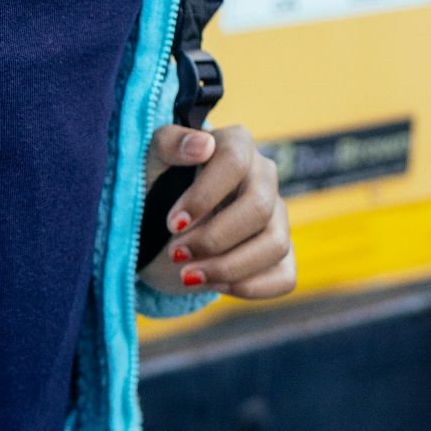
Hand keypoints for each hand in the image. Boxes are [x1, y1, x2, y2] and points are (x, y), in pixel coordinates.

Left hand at [138, 123, 296, 300]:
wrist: (152, 229)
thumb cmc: (151, 188)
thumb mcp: (147, 162)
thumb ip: (169, 144)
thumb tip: (203, 146)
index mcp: (235, 146)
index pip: (234, 161)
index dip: (204, 195)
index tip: (172, 223)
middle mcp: (263, 179)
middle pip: (259, 208)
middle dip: (213, 238)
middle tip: (175, 254)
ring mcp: (276, 217)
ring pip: (275, 245)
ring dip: (228, 267)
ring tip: (188, 276)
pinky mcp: (279, 254)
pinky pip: (284, 277)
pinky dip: (250, 287)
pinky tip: (214, 285)